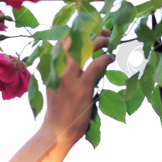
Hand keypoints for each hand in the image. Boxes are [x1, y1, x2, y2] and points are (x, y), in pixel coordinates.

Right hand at [42, 29, 113, 146]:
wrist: (56, 131)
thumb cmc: (58, 111)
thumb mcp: (54, 86)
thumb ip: (61, 72)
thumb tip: (78, 60)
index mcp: (50, 67)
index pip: (61, 40)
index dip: (77, 31)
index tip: (89, 30)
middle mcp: (57, 68)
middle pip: (74, 38)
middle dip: (91, 30)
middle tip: (103, 32)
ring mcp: (70, 77)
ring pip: (87, 47)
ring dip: (101, 40)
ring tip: (109, 42)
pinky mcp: (82, 87)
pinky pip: (97, 64)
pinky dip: (106, 58)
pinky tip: (111, 58)